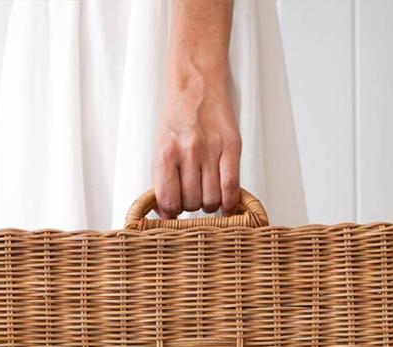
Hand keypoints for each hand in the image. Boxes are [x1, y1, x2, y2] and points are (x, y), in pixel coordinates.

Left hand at [153, 76, 241, 218]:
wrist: (197, 85)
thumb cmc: (177, 120)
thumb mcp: (161, 148)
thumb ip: (163, 180)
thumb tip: (166, 214)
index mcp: (165, 153)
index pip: (168, 201)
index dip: (171, 213)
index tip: (174, 212)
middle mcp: (188, 152)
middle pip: (191, 203)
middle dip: (191, 206)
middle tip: (192, 197)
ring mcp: (211, 149)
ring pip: (211, 200)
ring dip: (209, 205)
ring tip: (207, 195)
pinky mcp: (231, 147)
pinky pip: (231, 187)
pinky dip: (229, 203)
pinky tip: (226, 206)